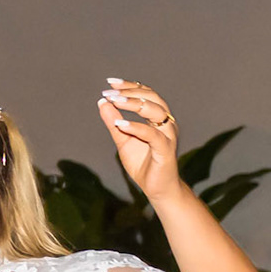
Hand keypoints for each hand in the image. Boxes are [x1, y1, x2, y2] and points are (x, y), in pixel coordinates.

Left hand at [98, 80, 182, 202]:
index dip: (130, 86)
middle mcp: (166, 124)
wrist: (157, 189)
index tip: (111, 82)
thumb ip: (113, 122)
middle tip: (109, 92)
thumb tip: (102, 102)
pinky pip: (153, 135)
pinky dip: (136, 127)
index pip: (147, 95)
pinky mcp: (166, 150)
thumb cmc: (143, 163)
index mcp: (157, 119)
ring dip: (134, 104)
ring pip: (157, 112)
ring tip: (114, 101)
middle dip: (131, 92)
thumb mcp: (122, 140)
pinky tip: (119, 123)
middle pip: (153, 99)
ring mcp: (168, 136)